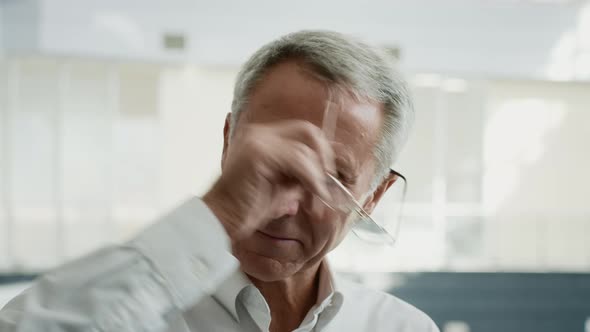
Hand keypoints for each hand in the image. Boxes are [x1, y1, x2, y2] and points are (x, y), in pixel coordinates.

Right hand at [203, 120, 334, 241]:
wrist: (220, 220)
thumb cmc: (247, 208)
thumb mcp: (282, 187)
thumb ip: (300, 176)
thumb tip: (326, 176)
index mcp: (263, 137)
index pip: (304, 131)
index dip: (321, 153)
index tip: (327, 178)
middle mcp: (260, 132)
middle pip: (309, 131)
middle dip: (324, 158)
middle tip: (326, 185)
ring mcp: (258, 140)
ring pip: (306, 149)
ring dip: (318, 177)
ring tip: (318, 200)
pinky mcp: (259, 153)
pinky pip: (298, 161)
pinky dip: (311, 181)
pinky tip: (311, 199)